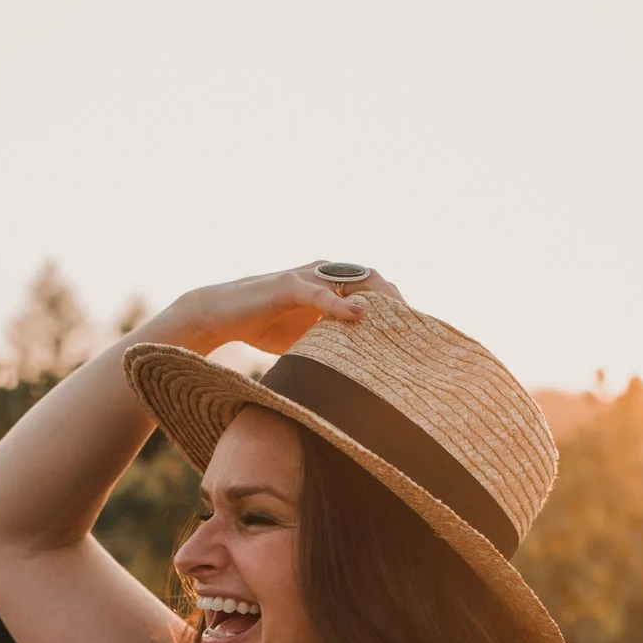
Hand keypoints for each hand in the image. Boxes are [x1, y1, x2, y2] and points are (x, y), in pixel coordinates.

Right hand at [150, 262, 400, 360]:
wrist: (222, 316)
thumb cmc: (265, 326)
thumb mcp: (309, 336)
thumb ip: (335, 339)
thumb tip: (364, 368)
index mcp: (333, 284)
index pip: (376, 290)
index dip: (398, 309)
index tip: (419, 334)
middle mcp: (325, 274)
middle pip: (373, 282)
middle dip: (396, 304)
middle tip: (419, 330)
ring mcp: (307, 277)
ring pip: (351, 282)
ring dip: (377, 299)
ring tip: (400, 320)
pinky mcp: (288, 285)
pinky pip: (318, 292)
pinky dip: (339, 304)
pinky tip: (357, 315)